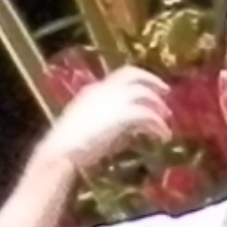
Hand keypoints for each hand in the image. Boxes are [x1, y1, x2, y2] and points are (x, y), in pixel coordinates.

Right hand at [38, 65, 172, 175]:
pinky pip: (147, 115)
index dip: (138, 81)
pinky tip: (163, 136)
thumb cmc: (72, 146)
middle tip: (166, 92)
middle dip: (152, 81)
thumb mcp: (94, 129)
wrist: (61, 152)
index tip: (150, 89)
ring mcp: (112, 100)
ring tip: (165, 122)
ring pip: (144, 93)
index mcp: (94, 90)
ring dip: (157, 107)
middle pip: (133, 74)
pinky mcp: (121, 115)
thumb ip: (115, 123)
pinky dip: (158, 125)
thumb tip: (137, 127)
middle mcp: (103, 89)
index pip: (120, 76)